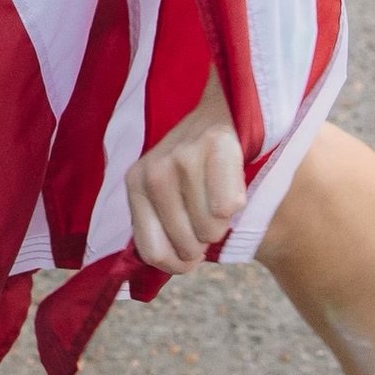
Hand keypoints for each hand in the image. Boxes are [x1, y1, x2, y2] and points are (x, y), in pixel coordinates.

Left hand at [125, 70, 245, 275]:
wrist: (226, 110)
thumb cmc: (199, 168)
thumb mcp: (169, 198)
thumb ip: (163, 232)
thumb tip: (178, 264)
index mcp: (136, 185)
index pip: (153, 252)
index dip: (180, 263)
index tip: (193, 249)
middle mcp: (153, 170)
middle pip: (186, 245)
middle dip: (205, 240)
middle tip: (210, 212)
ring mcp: (182, 155)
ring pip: (210, 229)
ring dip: (223, 222)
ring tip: (220, 195)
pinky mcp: (216, 144)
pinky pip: (228, 205)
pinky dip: (238, 204)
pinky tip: (235, 183)